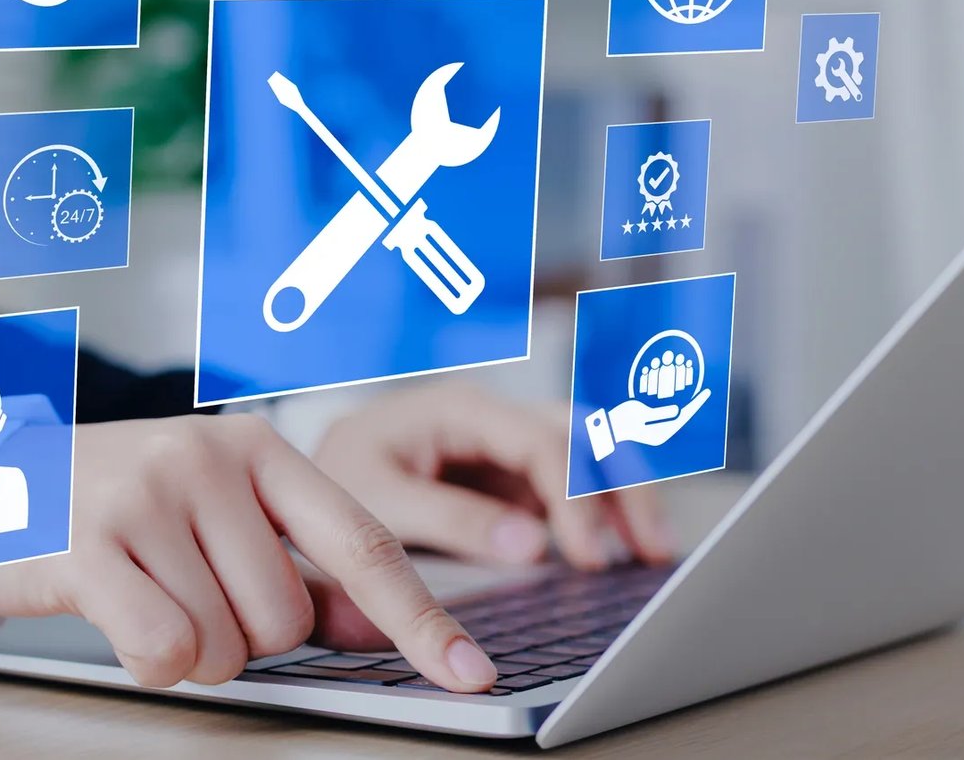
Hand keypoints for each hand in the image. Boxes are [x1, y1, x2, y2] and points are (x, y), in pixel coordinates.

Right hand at [0, 415, 498, 691]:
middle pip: (288, 618)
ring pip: (225, 645)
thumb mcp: (214, 509)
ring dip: (191, 649)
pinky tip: (115, 612)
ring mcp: (146, 494)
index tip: (473, 673)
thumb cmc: (122, 505)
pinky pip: (164, 651)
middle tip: (187, 592)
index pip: (362, 541)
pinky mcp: (88, 542)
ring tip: (145, 592)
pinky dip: (147, 659)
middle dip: (244, 636)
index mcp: (256, 447)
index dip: (420, 617)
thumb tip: (373, 626)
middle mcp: (207, 457)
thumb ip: (295, 562)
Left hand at [312, 381, 676, 569]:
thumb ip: (451, 519)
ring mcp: (506, 445)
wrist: (308, 474)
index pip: (538, 441)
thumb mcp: (378, 500)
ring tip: (655, 554)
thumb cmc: (336, 476)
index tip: (589, 555)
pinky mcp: (512, 476)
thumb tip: (532, 545)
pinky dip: (604, 513)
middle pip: (580, 434)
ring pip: (588, 453)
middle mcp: (491, 417)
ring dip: (626, 495)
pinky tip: (627, 553)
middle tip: (652, 551)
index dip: (574, 495)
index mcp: (457, 408)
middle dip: (623, 486)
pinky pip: (572, 485)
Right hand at [604, 387, 710, 450]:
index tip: (705, 393)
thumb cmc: (620, 420)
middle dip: (692, 404)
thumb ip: (659, 413)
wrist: (606, 426)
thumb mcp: (640, 414)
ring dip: (685, 405)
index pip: (683, 417)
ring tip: (696, 395)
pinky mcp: (650, 425)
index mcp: (660, 433)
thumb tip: (678, 410)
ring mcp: (656, 430)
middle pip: (682, 417)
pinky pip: (668, 415)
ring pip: (676, 416)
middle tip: (705, 392)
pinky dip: (675, 407)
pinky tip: (679, 400)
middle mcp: (661, 433)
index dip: (694, 405)